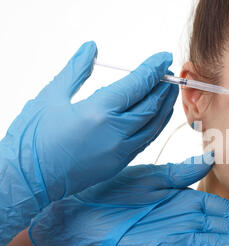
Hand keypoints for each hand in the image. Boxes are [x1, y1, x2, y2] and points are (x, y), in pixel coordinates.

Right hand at [0, 41, 176, 245]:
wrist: (26, 180)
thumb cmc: (33, 138)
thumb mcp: (51, 96)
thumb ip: (76, 70)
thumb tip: (91, 48)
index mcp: (98, 112)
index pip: (136, 85)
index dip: (153, 69)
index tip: (164, 57)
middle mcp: (115, 133)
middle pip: (151, 105)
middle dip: (163, 86)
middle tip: (169, 72)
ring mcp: (119, 151)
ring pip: (153, 125)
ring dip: (164, 107)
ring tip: (169, 91)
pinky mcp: (118, 164)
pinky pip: (145, 141)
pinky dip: (155, 125)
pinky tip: (155, 116)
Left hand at [29, 153, 228, 245]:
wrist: (86, 205)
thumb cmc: (120, 189)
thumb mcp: (156, 176)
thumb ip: (185, 171)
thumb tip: (210, 157)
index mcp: (186, 202)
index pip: (225, 212)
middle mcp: (186, 221)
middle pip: (228, 230)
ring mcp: (175, 237)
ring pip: (218, 244)